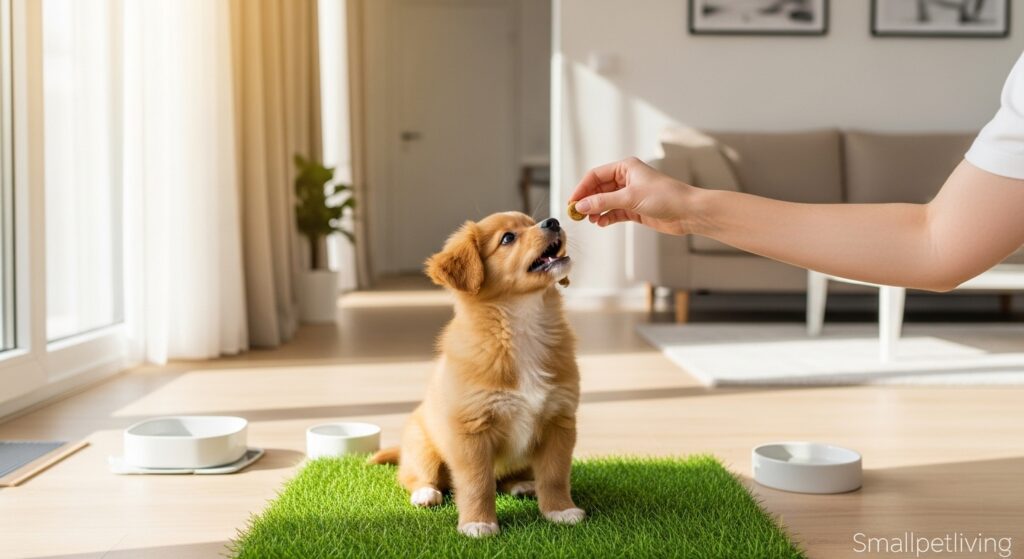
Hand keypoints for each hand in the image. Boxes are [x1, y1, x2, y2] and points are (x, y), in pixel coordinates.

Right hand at [569, 157, 694, 235]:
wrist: (688, 212)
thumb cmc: (665, 196)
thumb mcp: (630, 198)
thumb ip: (603, 202)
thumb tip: (581, 206)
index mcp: (626, 167)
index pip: (596, 175)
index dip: (582, 188)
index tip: (572, 202)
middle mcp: (627, 179)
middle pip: (599, 189)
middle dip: (588, 201)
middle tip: (577, 214)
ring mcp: (630, 194)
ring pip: (605, 202)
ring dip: (596, 210)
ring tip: (590, 220)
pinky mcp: (635, 209)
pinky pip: (615, 212)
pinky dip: (607, 218)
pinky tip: (601, 223)